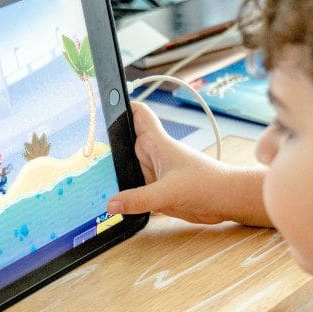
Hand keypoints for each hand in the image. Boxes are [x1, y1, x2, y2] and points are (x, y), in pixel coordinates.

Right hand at [107, 101, 233, 224]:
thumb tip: (112, 204)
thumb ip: (139, 198)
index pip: (137, 114)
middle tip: (85, 155)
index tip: (101, 106)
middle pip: (124, 145)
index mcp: (158, 144)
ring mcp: (156, 173)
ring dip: (117, 177)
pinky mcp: (158, 190)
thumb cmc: (208, 184)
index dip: (121, 106)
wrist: (227, 201)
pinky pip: (136, 191)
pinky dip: (127, 198)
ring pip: (128, 170)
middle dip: (109, 150)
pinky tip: (115, 206)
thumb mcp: (169, 192)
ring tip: (95, 183)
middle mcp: (154, 156)